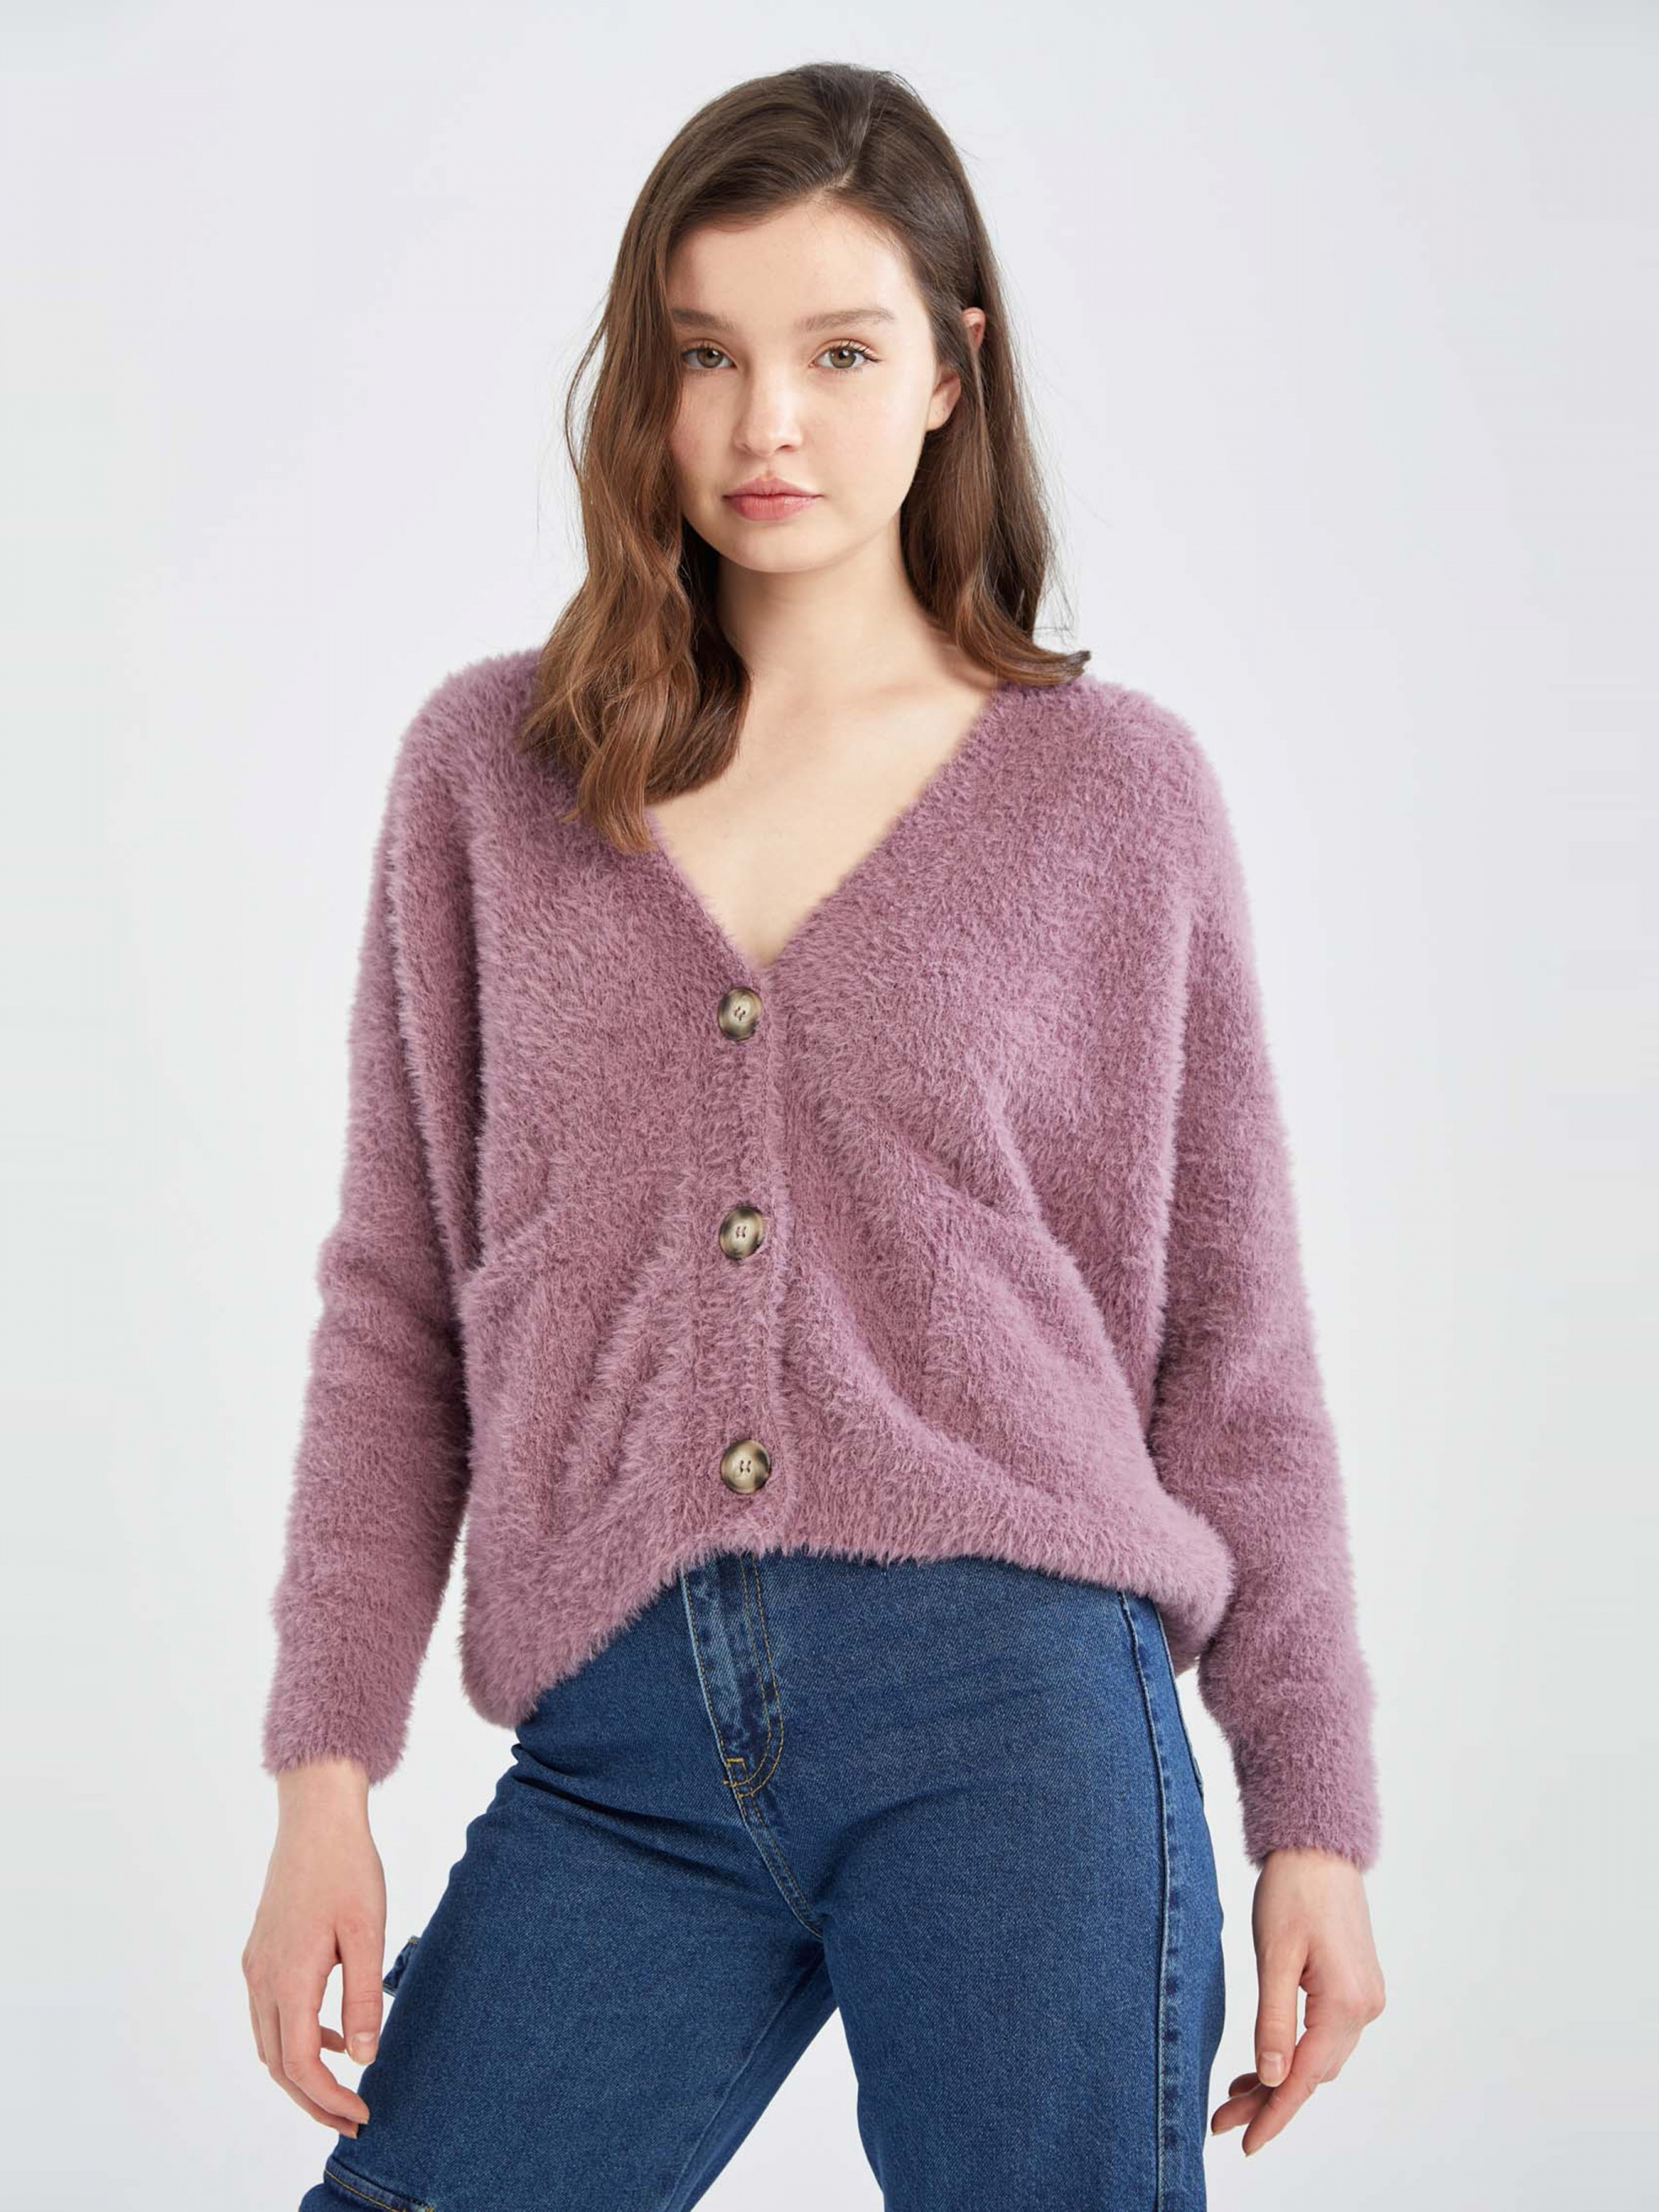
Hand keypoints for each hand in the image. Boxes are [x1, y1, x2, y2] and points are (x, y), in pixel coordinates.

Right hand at [242, 1759, 384, 2137]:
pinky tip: (335, 2034)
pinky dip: (297, 2038)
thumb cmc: (347, 1868)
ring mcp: (257, 1965)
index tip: (361, 2114)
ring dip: (302, 2073)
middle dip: (312, 2100)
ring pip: (270, 2042)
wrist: (315, 1818)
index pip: (300, 2064)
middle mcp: (263, 1978)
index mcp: (289, 1977)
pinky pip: (272, 2014)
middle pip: (278, 2064)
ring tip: (343, 2089)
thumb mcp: (367, 1933)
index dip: (328, 2099)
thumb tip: (364, 2057)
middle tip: (351, 2120)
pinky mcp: (261, 1952)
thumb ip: (364, 1998)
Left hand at [1211, 1845, 1385, 2157]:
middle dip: (1269, 2099)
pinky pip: (1324, 2035)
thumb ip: (1273, 2020)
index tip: (1245, 2142)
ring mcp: (1364, 1998)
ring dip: (1281, 2077)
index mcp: (1346, 2004)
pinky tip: (1267, 2062)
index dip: (1274, 2114)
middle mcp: (1364, 2009)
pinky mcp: (1355, 1986)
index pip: (1305, 2077)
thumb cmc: (1293, 1891)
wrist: (1318, 1846)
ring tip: (1235, 2095)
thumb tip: (1273, 2079)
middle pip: (1313, 2073)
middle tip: (1223, 2119)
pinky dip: (1295, 2052)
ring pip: (1319, 2057)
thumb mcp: (1274, 1956)